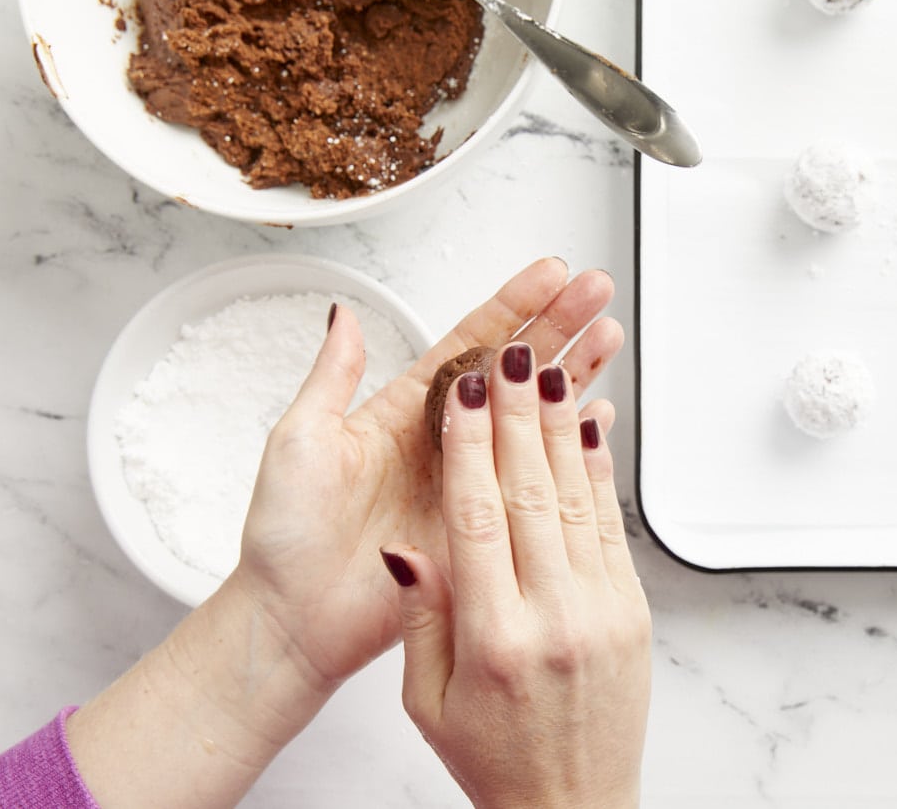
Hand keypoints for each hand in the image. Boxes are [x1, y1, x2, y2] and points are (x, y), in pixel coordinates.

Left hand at [231, 258, 624, 690]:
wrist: (295, 621)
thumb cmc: (287, 536)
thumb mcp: (300, 440)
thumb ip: (333, 376)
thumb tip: (345, 313)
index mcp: (406, 410)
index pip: (471, 342)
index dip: (514, 306)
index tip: (550, 274)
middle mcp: (447, 439)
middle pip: (515, 369)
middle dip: (559, 326)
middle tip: (596, 292)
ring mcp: (472, 480)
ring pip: (535, 414)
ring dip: (574, 374)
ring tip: (608, 335)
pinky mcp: (487, 524)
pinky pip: (539, 475)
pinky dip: (573, 446)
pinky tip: (599, 419)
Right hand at [386, 342, 651, 808]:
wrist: (573, 805)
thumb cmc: (494, 757)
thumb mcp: (427, 699)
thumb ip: (423, 614)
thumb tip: (412, 541)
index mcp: (495, 639)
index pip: (477, 516)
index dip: (468, 445)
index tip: (462, 391)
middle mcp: (555, 617)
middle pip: (532, 492)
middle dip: (517, 413)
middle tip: (511, 354)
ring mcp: (603, 610)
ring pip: (577, 498)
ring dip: (560, 426)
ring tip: (548, 371)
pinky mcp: (632, 609)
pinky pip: (610, 525)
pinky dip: (597, 471)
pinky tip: (587, 429)